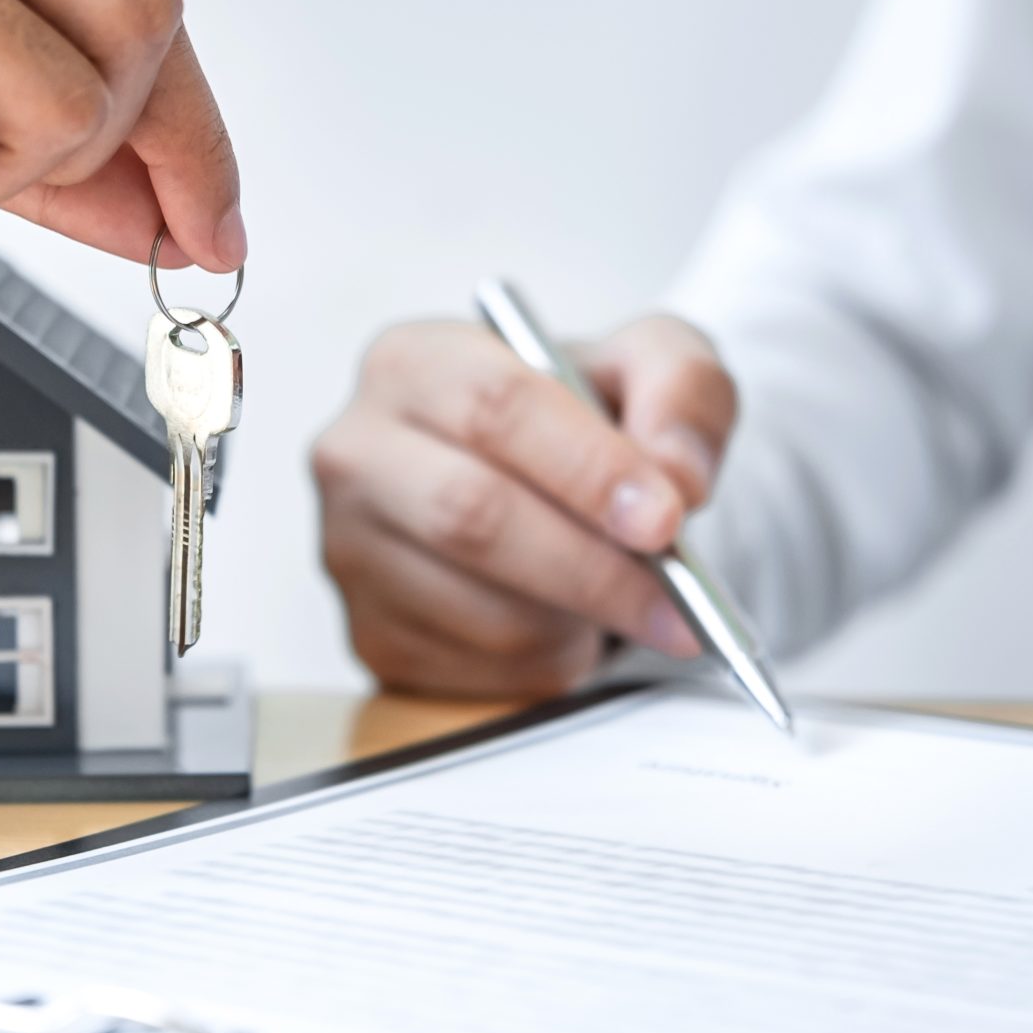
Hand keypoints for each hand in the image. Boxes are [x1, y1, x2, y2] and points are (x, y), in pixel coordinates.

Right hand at [312, 313, 735, 696]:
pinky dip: (549, 660)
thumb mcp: (647, 363)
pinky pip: (477, 670)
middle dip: (593, 568)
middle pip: (473, 515)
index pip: (495, 407)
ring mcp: (351, 550)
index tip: (665, 519)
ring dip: (579, 622)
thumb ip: (681, 390)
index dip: (587, 469)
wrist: (534, 481)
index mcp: (414, 362)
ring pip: (481, 610)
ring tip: (626, 598)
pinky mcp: (372, 634)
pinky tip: (568, 622)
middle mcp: (359, 452)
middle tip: (679, 602)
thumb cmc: (580, 416)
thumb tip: (678, 478)